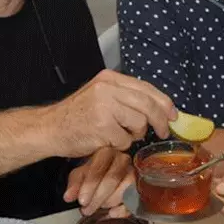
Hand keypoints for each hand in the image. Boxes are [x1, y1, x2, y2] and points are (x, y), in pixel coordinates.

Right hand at [48, 69, 175, 157]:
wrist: (50, 127)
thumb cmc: (77, 115)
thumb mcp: (100, 95)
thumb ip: (125, 96)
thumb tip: (159, 107)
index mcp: (109, 78)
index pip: (146, 87)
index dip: (164, 102)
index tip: (173, 114)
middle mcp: (107, 89)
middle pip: (148, 105)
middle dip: (160, 121)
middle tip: (163, 132)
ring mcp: (104, 107)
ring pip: (139, 123)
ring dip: (134, 135)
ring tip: (119, 135)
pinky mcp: (101, 127)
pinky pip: (125, 140)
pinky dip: (119, 145)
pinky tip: (106, 141)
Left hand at [64, 147, 133, 216]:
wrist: (106, 171)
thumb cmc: (94, 170)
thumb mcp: (80, 175)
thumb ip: (74, 184)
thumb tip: (69, 197)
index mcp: (106, 152)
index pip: (99, 168)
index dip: (90, 186)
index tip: (82, 200)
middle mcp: (122, 159)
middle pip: (112, 179)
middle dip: (98, 197)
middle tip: (87, 209)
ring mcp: (132, 172)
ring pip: (126, 188)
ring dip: (110, 202)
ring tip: (99, 207)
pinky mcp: (139, 187)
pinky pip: (135, 200)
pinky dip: (123, 209)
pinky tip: (112, 213)